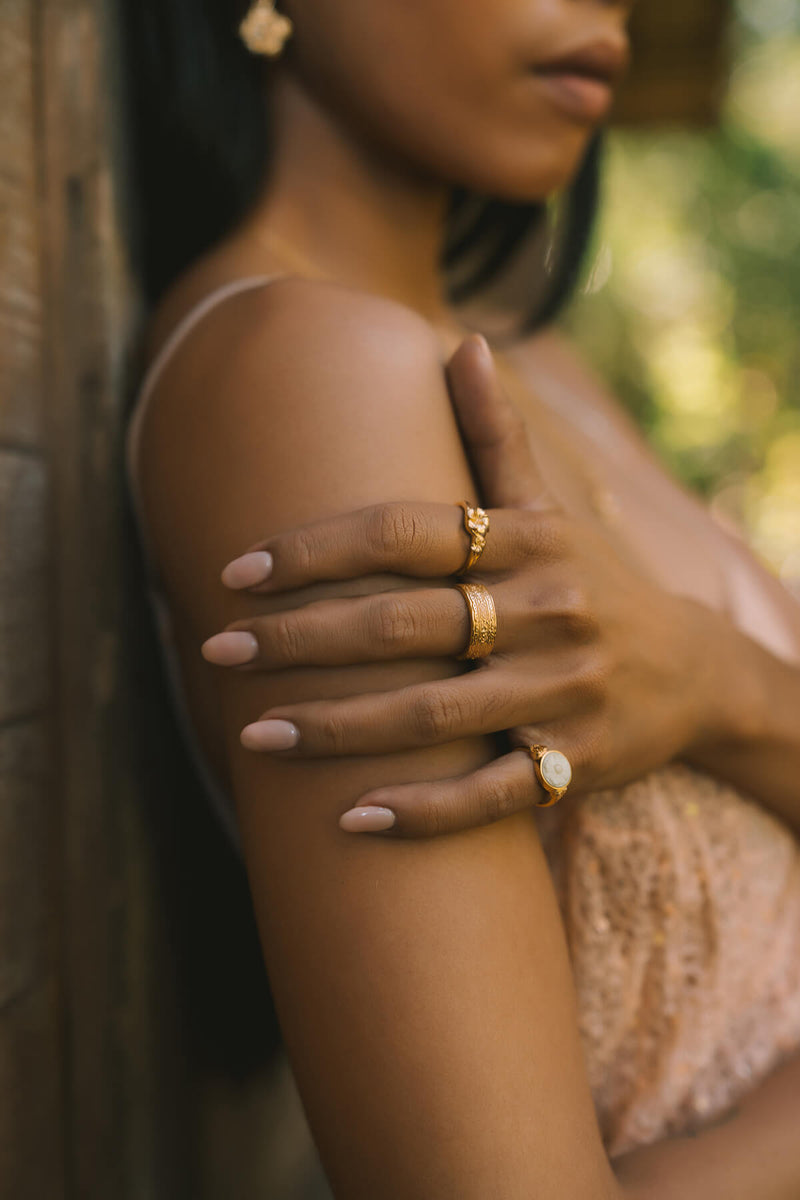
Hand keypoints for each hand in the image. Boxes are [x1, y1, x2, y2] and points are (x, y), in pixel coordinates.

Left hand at [203, 337, 717, 835]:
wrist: (694, 673)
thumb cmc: (594, 582)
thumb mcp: (551, 509)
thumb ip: (496, 435)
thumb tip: (462, 340)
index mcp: (528, 543)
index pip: (404, 533)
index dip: (316, 550)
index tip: (237, 569)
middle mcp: (546, 612)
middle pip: (402, 624)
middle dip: (300, 638)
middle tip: (218, 648)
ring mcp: (562, 693)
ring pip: (434, 713)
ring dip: (337, 728)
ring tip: (253, 735)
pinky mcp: (576, 762)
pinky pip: (492, 795)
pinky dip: (422, 811)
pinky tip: (349, 819)